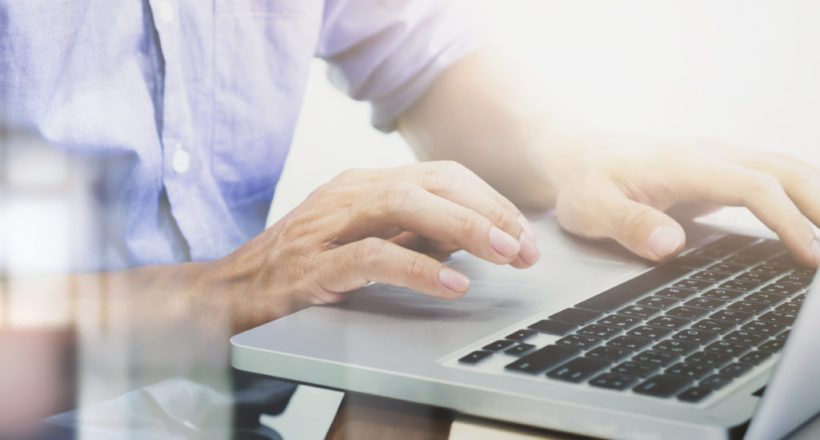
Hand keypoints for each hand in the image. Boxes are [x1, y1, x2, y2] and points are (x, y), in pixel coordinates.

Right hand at [212, 161, 538, 325]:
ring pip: (406, 205)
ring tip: (503, 254)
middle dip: (489, 211)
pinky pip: (371, 256)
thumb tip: (475, 236)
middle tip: (525, 247)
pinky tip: (451, 282)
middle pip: (433, 182)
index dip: (489, 201)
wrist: (233, 290)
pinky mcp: (313, 262)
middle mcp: (350, 192)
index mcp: (366, 183)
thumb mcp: (367, 239)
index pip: (442, 176)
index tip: (522, 234)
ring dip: (465, 227)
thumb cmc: (304, 265)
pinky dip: (417, 268)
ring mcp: (329, 222)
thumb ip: (415, 234)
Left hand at [550, 135, 819, 266]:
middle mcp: (709, 155)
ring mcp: (716, 159)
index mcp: (685, 164)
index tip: (811, 256)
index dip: (787, 221)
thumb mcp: (590, 208)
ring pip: (783, 169)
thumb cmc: (583, 183)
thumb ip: (629, 225)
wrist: (576, 155)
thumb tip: (671, 245)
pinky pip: (770, 178)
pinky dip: (799, 196)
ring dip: (816, 198)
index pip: (753, 188)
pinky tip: (810, 222)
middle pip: (784, 171)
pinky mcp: (717, 170)